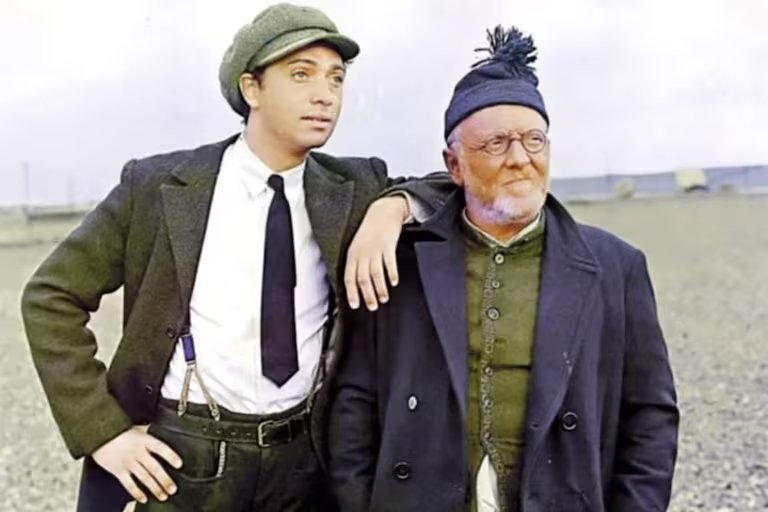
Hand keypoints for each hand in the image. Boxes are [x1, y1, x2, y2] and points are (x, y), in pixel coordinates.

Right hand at [92, 425, 181, 503]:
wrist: (97, 434)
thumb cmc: (118, 430)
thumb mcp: (138, 428)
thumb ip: (150, 432)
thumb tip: (163, 429)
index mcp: (144, 440)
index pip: (160, 448)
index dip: (170, 456)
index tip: (179, 464)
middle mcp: (137, 452)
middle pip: (153, 468)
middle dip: (164, 479)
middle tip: (173, 488)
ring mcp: (128, 463)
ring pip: (144, 478)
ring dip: (154, 488)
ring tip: (163, 496)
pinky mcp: (118, 471)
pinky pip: (128, 484)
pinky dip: (136, 492)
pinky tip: (143, 498)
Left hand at [345, 195, 409, 310]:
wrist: (382, 212)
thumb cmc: (369, 232)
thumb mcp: (357, 246)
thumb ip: (357, 263)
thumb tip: (357, 283)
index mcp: (352, 255)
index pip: (349, 278)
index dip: (352, 293)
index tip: (355, 305)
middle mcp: (362, 253)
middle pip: (363, 279)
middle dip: (367, 295)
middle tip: (373, 306)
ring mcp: (375, 249)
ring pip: (375, 274)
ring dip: (380, 289)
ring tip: (384, 298)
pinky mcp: (388, 245)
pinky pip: (389, 263)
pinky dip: (391, 274)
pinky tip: (394, 282)